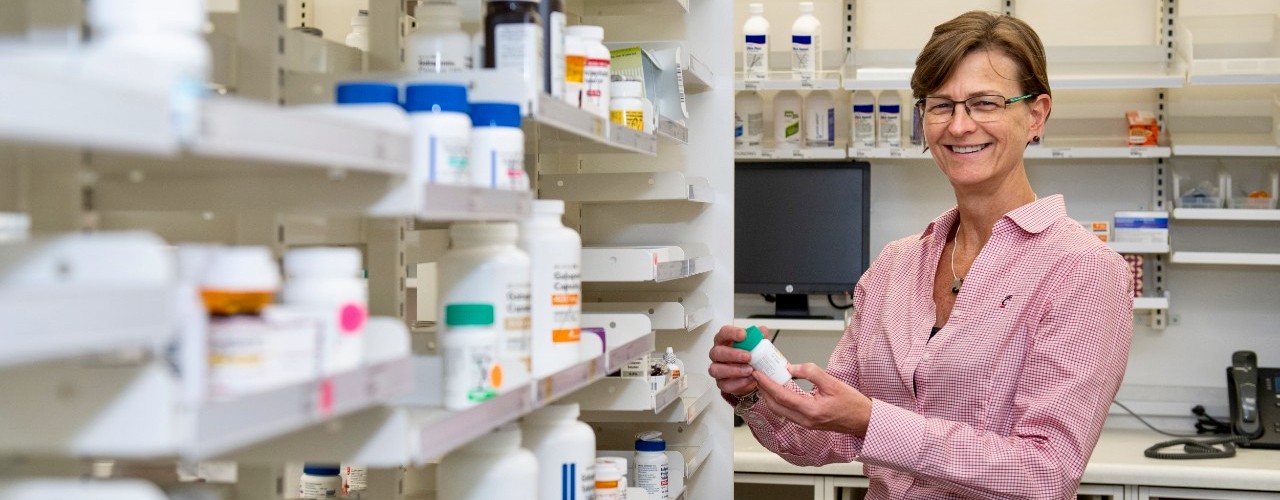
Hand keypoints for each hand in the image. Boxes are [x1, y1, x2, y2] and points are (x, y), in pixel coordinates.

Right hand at [708, 324, 758, 396]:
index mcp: (724, 341)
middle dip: (733, 354)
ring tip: (749, 370)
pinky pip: (725, 384)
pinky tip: (749, 379)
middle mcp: (718, 354)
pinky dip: (738, 382)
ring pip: (716, 369)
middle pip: (717, 352)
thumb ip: (758, 337)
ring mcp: (717, 369)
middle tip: (748, 356)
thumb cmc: (748, 357)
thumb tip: (762, 330)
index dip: (732, 333)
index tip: (743, 335)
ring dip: (734, 370)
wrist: (750, 375)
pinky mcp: (721, 383)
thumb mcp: (755, 345)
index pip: (723, 333)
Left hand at [753, 363, 871, 436]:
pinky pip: (787, 412)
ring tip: (767, 380)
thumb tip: (791, 368)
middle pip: (775, 405)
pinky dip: (780, 400)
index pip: (781, 396)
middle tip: (758, 375)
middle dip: (763, 390)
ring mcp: (805, 423)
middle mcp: (805, 420)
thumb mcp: (832, 382)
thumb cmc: (852, 403)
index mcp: (811, 410)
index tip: (758, 374)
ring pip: (780, 410)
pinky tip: (780, 389)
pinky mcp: (807, 422)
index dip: (767, 384)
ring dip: (770, 396)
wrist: (863, 420)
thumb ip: (810, 372)